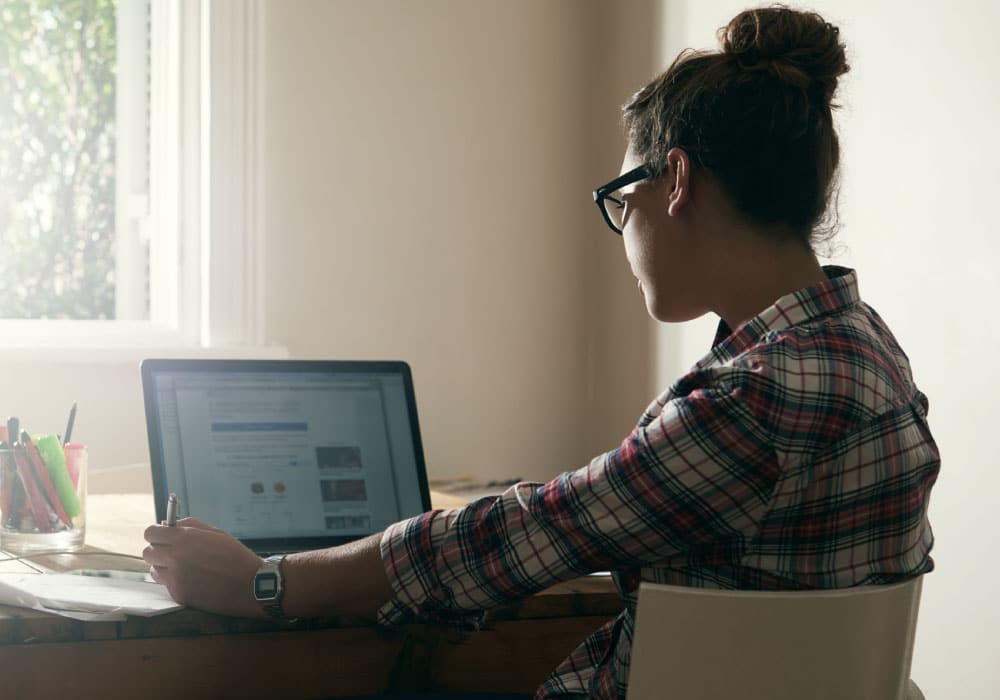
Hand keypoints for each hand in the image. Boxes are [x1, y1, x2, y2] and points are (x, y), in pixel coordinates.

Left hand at [143, 517, 265, 617]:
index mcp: (184, 538)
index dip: (156, 533)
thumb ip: (190, 526)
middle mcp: (176, 557)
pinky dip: (175, 582)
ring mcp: (176, 578)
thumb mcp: (216, 533)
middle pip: (147, 552)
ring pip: (153, 570)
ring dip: (163, 567)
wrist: (250, 584)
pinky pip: (166, 585)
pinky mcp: (179, 594)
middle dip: (157, 550)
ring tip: (182, 568)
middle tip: (172, 552)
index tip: (163, 536)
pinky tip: (192, 580)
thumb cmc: (235, 556)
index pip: (150, 533)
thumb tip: (170, 524)